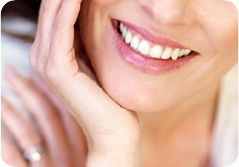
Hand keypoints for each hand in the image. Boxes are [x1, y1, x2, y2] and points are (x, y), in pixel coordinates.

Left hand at [1, 68, 86, 166]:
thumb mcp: (89, 154)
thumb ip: (83, 135)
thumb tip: (71, 107)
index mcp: (83, 145)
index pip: (68, 112)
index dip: (52, 90)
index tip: (38, 74)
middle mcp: (66, 152)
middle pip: (47, 116)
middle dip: (29, 92)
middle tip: (12, 73)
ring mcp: (48, 163)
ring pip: (29, 133)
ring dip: (11, 112)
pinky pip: (13, 156)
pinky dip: (2, 140)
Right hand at [29, 0, 140, 165]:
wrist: (114, 129)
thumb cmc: (110, 97)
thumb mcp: (97, 61)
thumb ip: (86, 40)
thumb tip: (90, 15)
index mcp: (55, 54)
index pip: (57, 13)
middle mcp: (45, 57)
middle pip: (50, 9)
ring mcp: (48, 64)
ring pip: (53, 16)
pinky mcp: (59, 71)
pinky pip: (61, 30)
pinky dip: (68, 9)